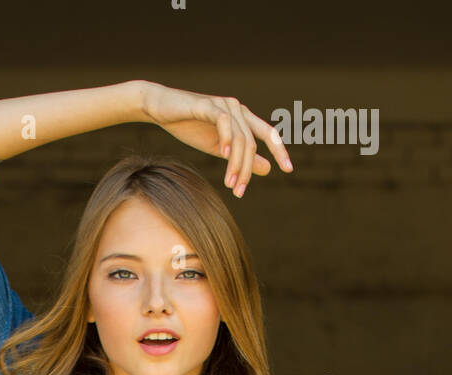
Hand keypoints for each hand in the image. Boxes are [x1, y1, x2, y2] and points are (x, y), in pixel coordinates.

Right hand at [139, 82, 292, 196]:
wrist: (162, 109)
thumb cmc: (189, 127)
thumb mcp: (219, 148)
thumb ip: (241, 158)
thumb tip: (268, 169)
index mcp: (242, 118)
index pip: (267, 134)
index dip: (279, 151)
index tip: (289, 169)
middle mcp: (237, 109)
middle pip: (252, 143)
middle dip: (248, 170)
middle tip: (240, 192)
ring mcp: (223, 105)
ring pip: (239, 137)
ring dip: (236, 164)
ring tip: (230, 184)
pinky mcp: (207, 105)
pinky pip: (223, 122)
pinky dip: (226, 139)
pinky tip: (224, 155)